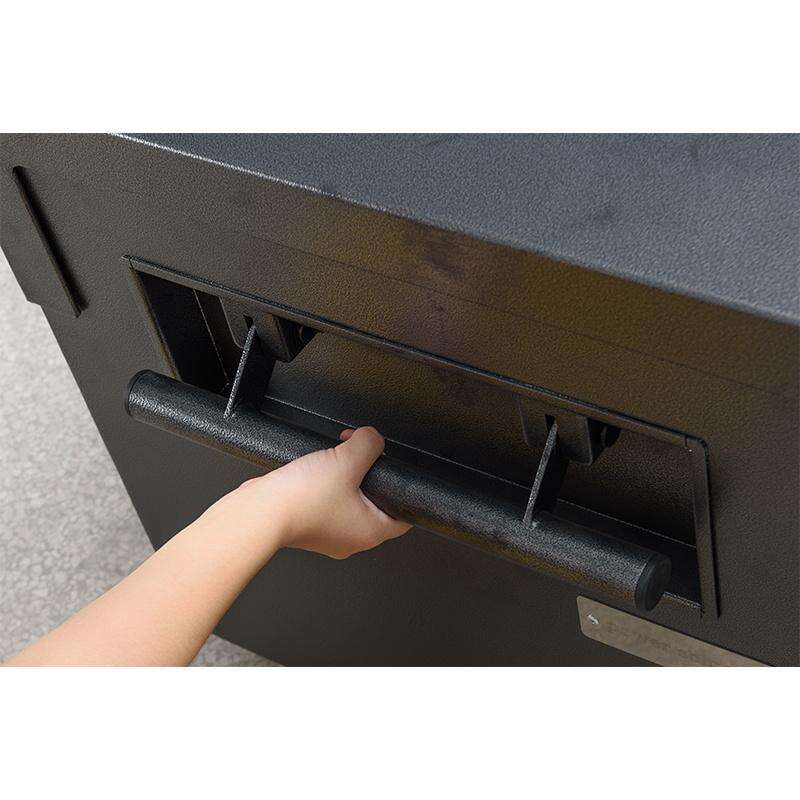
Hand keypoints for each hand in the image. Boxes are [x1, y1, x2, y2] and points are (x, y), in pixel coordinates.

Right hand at [206, 426, 410, 558]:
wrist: (259, 511)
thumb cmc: (300, 500)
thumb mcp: (346, 460)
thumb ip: (368, 443)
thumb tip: (373, 438)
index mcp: (369, 532)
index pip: (403, 516)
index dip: (404, 493)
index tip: (398, 476)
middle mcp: (350, 538)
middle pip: (375, 503)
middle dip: (369, 475)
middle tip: (360, 458)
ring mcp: (327, 534)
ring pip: (348, 500)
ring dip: (344, 477)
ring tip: (334, 459)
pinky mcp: (308, 525)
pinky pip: (325, 502)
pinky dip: (323, 484)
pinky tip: (315, 470)